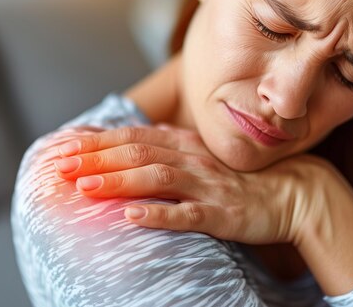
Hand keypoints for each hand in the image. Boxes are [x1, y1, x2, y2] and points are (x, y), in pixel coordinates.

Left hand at [51, 124, 340, 245]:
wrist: (291, 193)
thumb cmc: (239, 179)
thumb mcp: (200, 157)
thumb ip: (168, 148)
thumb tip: (132, 143)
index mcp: (184, 144)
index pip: (133, 136)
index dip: (97, 141)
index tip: (64, 147)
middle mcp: (192, 159)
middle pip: (138, 152)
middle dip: (97, 158)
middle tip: (62, 165)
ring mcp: (206, 185)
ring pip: (156, 176)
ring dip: (119, 181)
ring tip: (85, 188)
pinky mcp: (221, 213)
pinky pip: (186, 213)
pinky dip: (157, 214)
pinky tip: (131, 217)